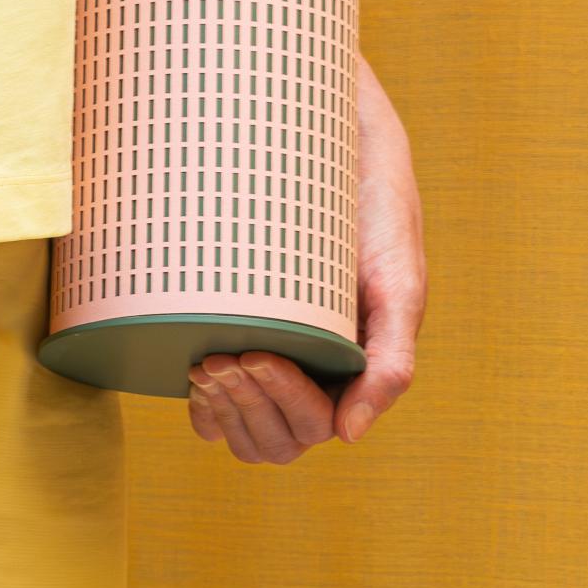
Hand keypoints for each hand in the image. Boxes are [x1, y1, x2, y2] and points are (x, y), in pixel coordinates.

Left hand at [187, 51, 425, 463]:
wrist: (336, 145)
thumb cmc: (374, 213)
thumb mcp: (396, 283)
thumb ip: (391, 361)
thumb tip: (351, 436)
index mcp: (358, 370)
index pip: (315, 427)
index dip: (281, 404)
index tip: (254, 355)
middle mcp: (316, 378)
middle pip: (277, 441)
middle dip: (248, 409)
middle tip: (221, 358)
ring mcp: (277, 364)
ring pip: (243, 435)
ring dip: (221, 412)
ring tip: (206, 363)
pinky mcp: (241, 342)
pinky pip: (215, 412)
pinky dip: (201, 408)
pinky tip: (191, 371)